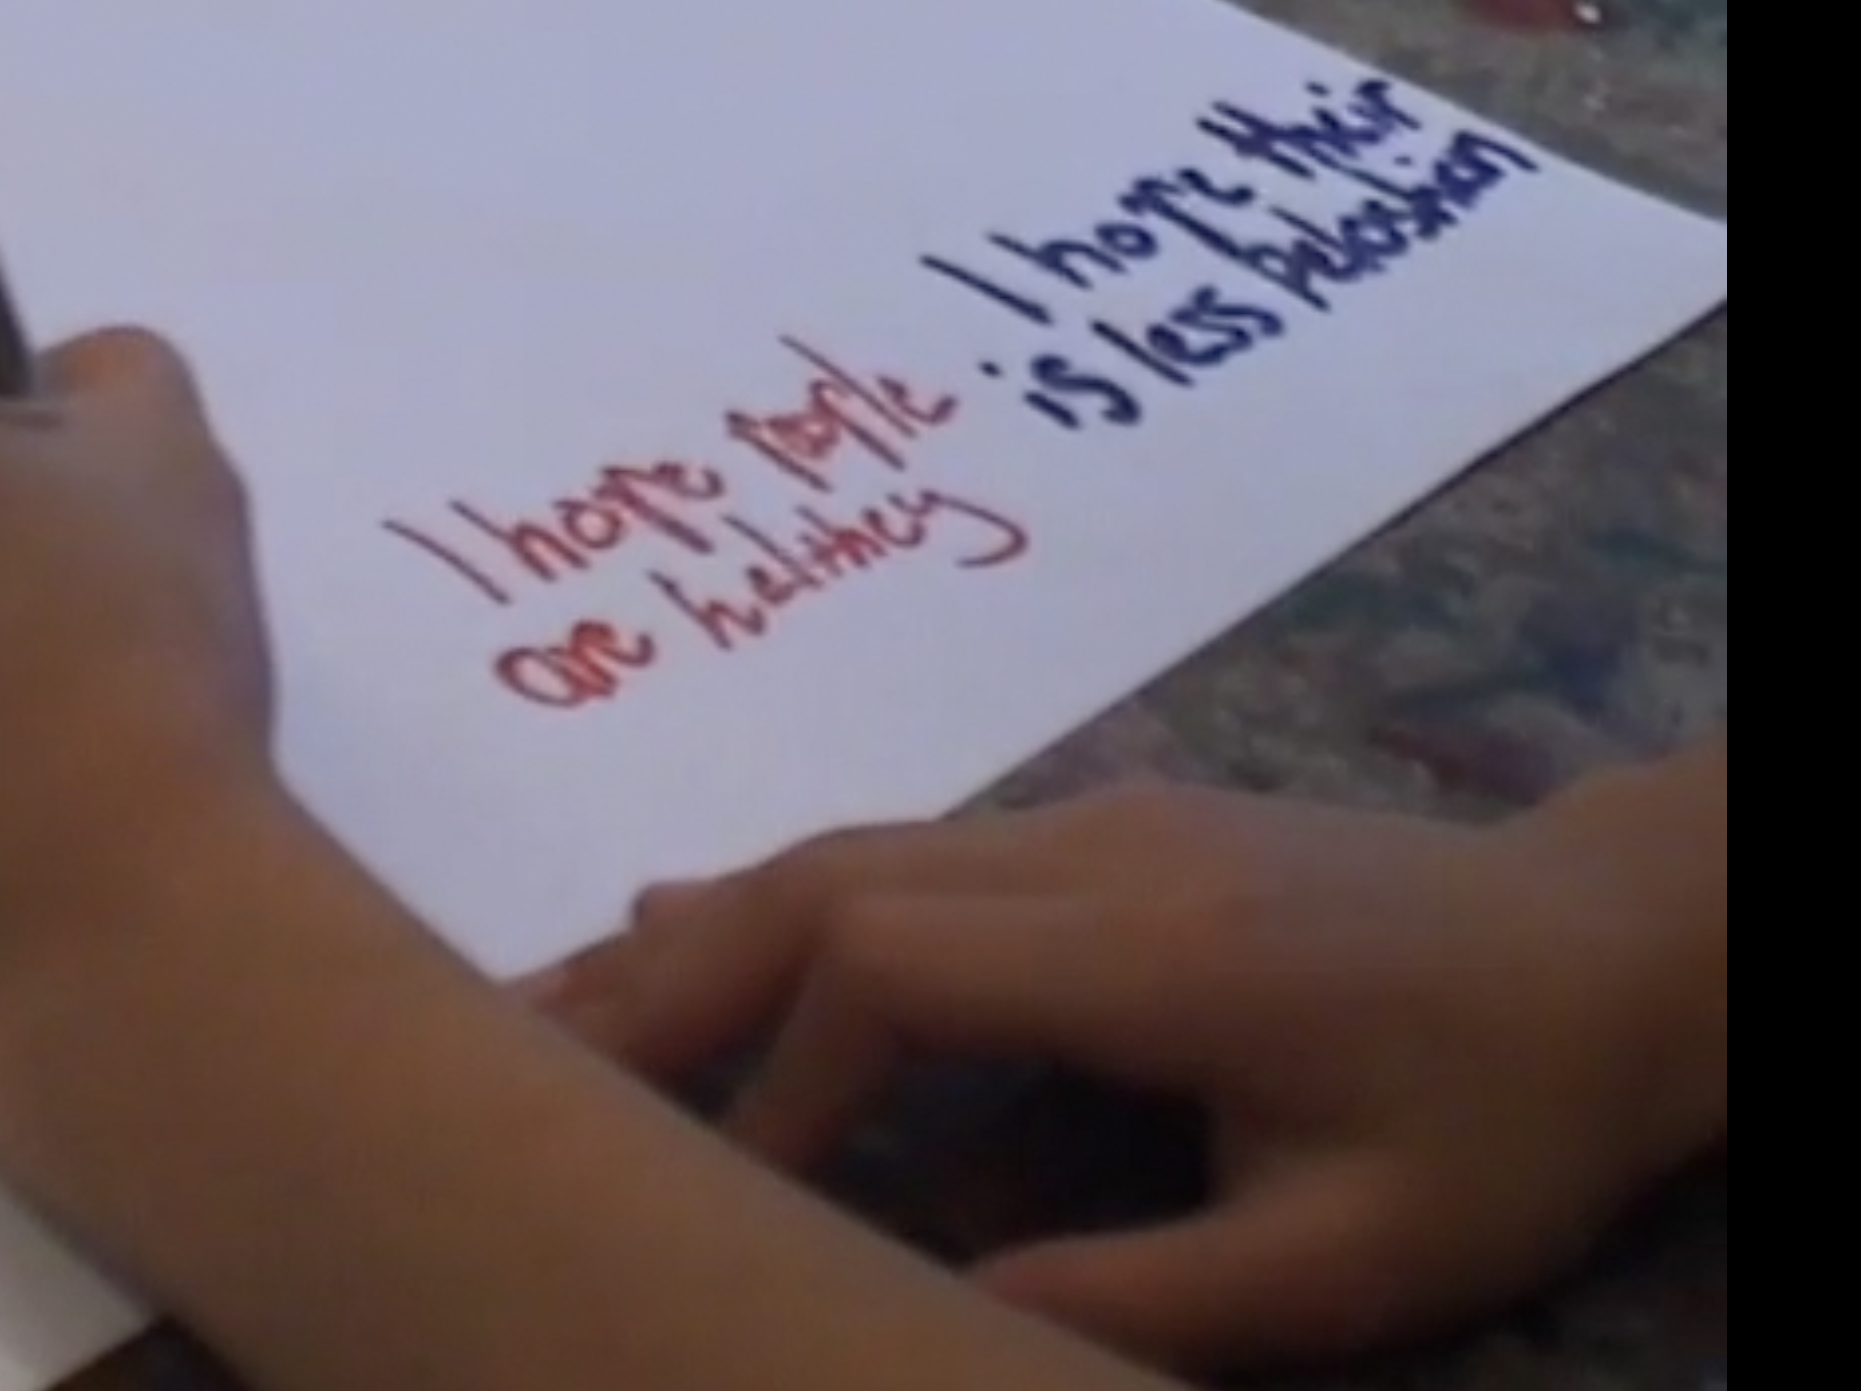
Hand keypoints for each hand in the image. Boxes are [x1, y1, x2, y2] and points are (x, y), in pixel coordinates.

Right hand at [532, 778, 1726, 1375]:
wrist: (1602, 947)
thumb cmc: (1489, 1119)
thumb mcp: (1356, 1256)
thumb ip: (1142, 1287)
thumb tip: (929, 1305)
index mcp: (1153, 947)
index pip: (890, 964)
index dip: (781, 1076)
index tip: (734, 1198)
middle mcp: (1089, 850)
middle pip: (824, 874)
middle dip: (670, 978)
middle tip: (523, 1069)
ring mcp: (1085, 821)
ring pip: (839, 848)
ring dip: (691, 932)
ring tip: (548, 1009)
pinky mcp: (1089, 830)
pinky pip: (889, 852)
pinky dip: (762, 902)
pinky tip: (666, 931)